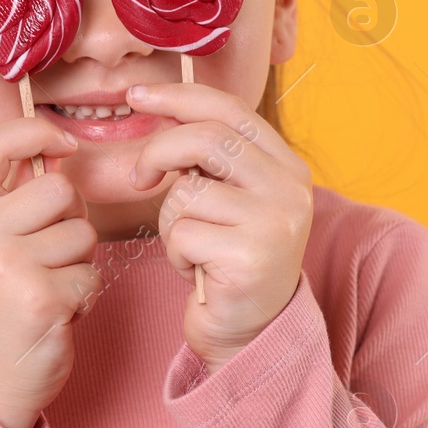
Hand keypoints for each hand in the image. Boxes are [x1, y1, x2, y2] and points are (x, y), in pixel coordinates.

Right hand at [0, 117, 101, 427]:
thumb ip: (10, 200)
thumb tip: (56, 149)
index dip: (34, 130)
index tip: (62, 143)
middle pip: (59, 189)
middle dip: (71, 220)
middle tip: (50, 257)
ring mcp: (6, 265)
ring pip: (82, 233)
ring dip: (79, 263)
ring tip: (49, 288)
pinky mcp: (39, 297)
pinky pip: (91, 274)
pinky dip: (84, 296)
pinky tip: (56, 314)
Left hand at [128, 82, 312, 373]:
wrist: (249, 331)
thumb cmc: (226, 260)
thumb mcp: (228, 198)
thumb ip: (210, 157)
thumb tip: (161, 107)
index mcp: (287, 165)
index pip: (230, 110)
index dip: (179, 97)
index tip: (137, 96)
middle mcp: (290, 188)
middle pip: (205, 140)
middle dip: (158, 153)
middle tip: (139, 178)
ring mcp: (275, 221)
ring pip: (188, 192)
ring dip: (172, 221)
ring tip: (193, 246)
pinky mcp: (251, 255)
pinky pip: (183, 233)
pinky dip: (176, 253)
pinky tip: (198, 270)